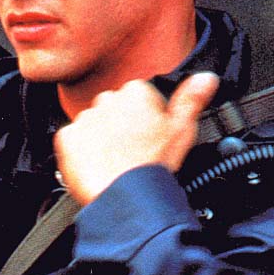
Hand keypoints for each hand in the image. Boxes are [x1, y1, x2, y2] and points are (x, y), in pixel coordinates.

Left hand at [54, 72, 218, 204]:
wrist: (125, 197)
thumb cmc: (153, 166)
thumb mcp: (183, 131)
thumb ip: (192, 99)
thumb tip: (206, 77)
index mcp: (135, 93)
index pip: (139, 98)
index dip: (146, 120)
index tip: (149, 138)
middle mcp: (107, 100)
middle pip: (114, 110)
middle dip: (121, 127)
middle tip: (133, 152)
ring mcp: (85, 118)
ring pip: (94, 125)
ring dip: (101, 139)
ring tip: (116, 162)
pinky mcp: (67, 137)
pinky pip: (73, 141)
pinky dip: (81, 152)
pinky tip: (98, 165)